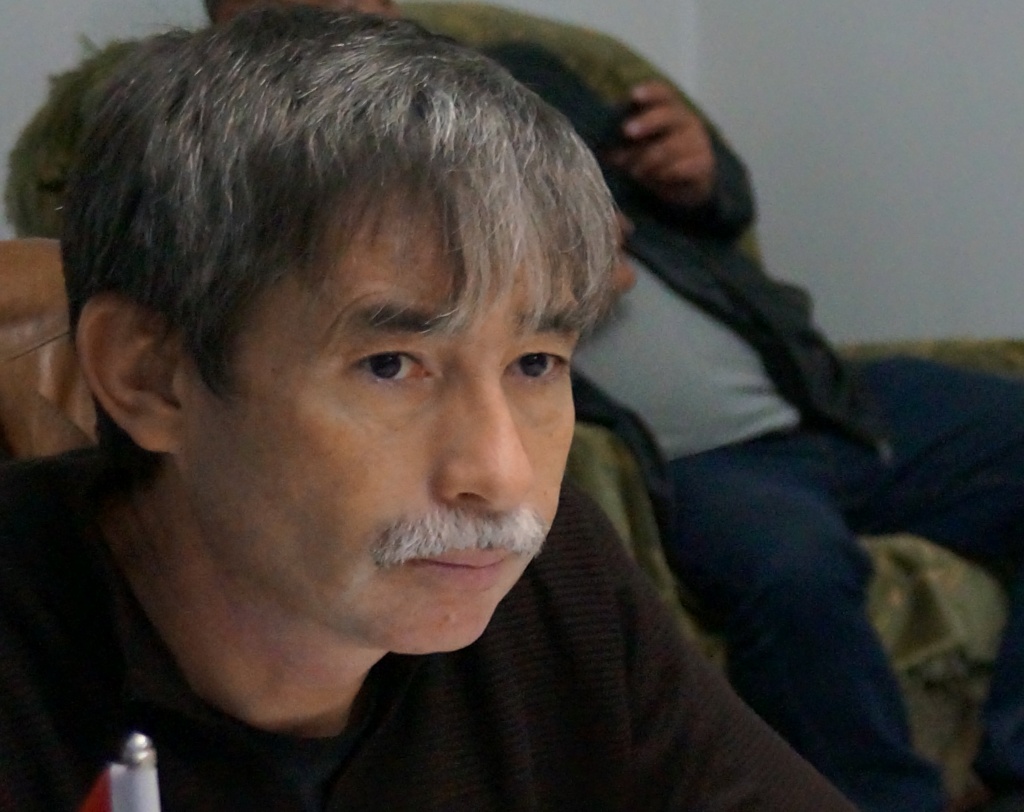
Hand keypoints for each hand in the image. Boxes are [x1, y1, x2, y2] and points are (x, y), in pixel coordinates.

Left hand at [604, 81, 716, 207]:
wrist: (690, 186)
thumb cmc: (658, 160)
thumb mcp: (641, 147)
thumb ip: (626, 140)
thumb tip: (600, 139)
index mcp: (671, 111)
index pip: (664, 94)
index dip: (650, 92)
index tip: (633, 95)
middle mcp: (686, 122)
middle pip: (669, 115)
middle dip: (647, 121)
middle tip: (627, 130)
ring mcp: (698, 142)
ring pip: (671, 146)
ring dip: (648, 159)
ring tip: (633, 171)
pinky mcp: (703, 165)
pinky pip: (681, 168)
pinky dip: (664, 175)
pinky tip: (654, 179)